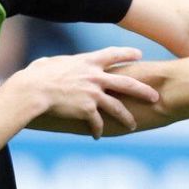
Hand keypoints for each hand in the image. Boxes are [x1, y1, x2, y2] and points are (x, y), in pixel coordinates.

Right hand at [9, 46, 160, 138]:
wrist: (33, 91)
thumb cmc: (34, 76)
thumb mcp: (48, 63)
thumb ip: (55, 64)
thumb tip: (47, 64)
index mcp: (87, 62)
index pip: (113, 54)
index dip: (127, 53)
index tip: (139, 53)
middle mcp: (95, 76)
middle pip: (128, 83)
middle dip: (143, 90)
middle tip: (155, 96)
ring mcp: (94, 93)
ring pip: (118, 107)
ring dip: (126, 117)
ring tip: (132, 125)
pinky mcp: (88, 109)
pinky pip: (97, 122)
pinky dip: (98, 129)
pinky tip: (98, 135)